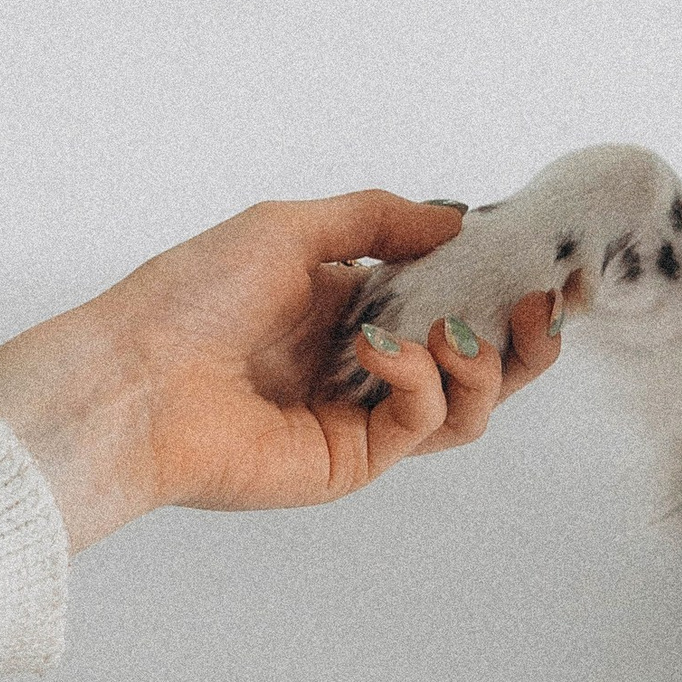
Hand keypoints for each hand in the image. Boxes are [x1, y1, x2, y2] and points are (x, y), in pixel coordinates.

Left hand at [0, 193, 561, 546]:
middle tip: (546, 304)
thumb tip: (458, 219)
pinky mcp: (350, 463)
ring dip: (484, 362)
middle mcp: (357, 367)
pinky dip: (421, 380)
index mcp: (343, 308)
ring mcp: (357, 419)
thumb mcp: (289, 228)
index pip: (447, 301)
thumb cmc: (189, 297)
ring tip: (460, 330)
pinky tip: (383, 352)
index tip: (549, 266)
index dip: (502, 286)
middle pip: (475, 364)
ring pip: (466, 406)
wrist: (131, 378)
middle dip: (523, 337)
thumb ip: (378, 221)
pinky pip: (421, 424)